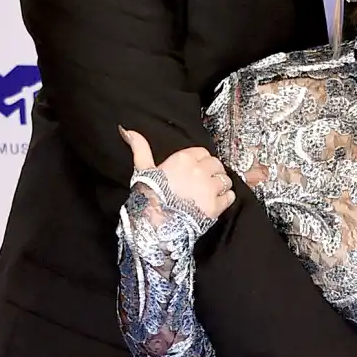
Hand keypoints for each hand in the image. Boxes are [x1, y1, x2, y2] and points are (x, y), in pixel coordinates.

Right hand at [119, 128, 234, 220]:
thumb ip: (140, 148)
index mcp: (184, 159)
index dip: (200, 161)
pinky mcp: (216, 206)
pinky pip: (230, 196)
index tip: (195, 169)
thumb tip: (126, 130)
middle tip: (204, 182)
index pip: (202, 152)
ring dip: (220, 185)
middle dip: (212, 172)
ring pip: (225, 179)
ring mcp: (209, 188)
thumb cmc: (148, 198)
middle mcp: (199, 170)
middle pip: (216, 164)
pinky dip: (226, 198)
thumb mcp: (143, 169)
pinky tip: (216, 202)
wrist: (154, 226)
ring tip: (210, 193)